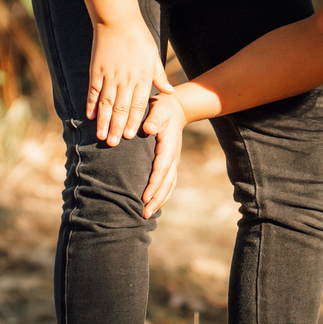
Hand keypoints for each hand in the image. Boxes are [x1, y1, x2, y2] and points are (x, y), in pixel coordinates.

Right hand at [86, 16, 170, 144]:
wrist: (118, 20)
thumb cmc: (139, 38)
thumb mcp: (154, 56)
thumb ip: (160, 76)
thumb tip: (170, 91)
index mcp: (142, 77)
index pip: (138, 106)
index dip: (134, 122)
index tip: (130, 137)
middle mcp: (126, 80)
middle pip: (122, 109)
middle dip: (118, 128)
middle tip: (114, 144)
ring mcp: (110, 76)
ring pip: (107, 104)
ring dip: (104, 122)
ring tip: (102, 136)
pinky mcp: (97, 70)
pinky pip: (93, 91)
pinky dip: (91, 105)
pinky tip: (89, 117)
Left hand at [140, 89, 189, 217]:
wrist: (178, 108)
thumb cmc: (163, 108)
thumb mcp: (159, 109)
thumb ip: (154, 119)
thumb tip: (148, 128)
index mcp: (168, 146)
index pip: (161, 169)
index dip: (154, 184)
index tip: (144, 197)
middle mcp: (173, 157)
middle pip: (167, 183)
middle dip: (156, 199)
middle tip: (145, 213)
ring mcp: (174, 161)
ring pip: (169, 185)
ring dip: (160, 200)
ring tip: (147, 214)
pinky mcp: (171, 163)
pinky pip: (169, 183)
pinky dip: (163, 195)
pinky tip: (154, 204)